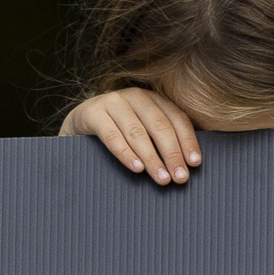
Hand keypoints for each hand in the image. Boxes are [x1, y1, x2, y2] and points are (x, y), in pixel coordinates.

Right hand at [59, 88, 201, 184]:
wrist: (78, 124)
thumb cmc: (118, 132)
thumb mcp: (143, 131)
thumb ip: (163, 141)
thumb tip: (188, 165)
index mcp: (154, 98)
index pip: (177, 119)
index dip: (188, 141)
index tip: (195, 164)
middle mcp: (135, 95)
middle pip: (160, 126)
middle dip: (172, 154)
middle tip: (180, 177)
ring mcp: (113, 101)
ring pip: (137, 132)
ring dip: (152, 158)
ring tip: (162, 178)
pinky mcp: (92, 112)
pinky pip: (112, 135)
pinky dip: (126, 153)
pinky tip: (137, 168)